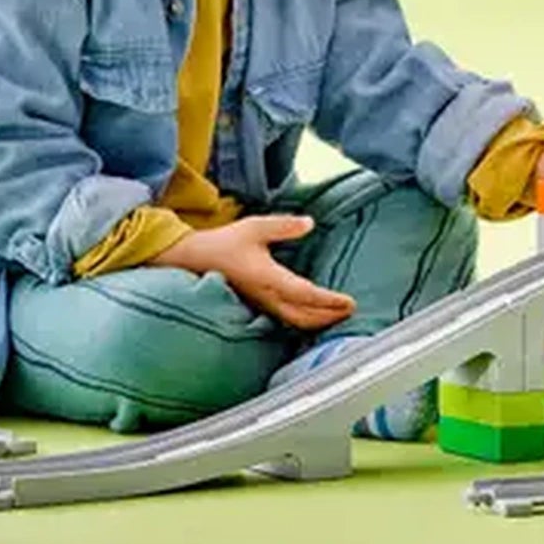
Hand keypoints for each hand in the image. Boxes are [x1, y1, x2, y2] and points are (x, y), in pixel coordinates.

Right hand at [169, 214, 358, 329]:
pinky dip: (305, 319)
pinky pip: (286, 318)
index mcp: (268, 278)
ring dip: (319, 321)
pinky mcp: (258, 305)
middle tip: (351, 309)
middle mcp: (267, 296)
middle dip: (330, 315)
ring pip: (295, 320)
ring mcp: (262, 304)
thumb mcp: (254, 227)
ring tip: (338, 315)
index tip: (348, 302)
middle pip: (304, 315)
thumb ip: (283, 226)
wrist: (193, 260)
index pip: (305, 294)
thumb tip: (309, 223)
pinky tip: (314, 315)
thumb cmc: (224, 243)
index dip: (328, 300)